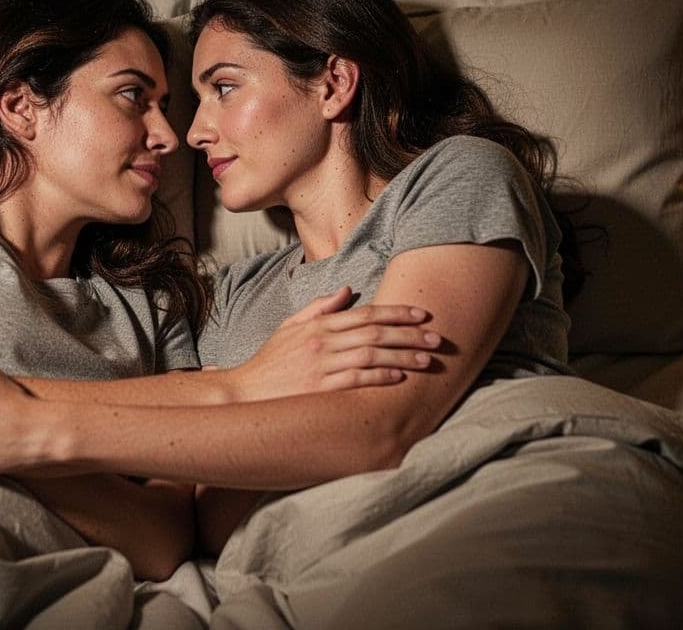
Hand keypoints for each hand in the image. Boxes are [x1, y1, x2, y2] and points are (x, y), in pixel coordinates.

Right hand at [226, 286, 440, 401]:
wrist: (245, 393)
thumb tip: (347, 289)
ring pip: (371, 354)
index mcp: (319, 326)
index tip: (422, 314)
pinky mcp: (320, 390)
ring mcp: (321, 366)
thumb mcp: (290, 327)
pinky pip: (356, 379)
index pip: (365, 313)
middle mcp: (322, 342)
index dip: (396, 313)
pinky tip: (399, 376)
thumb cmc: (270, 362)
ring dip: (402, 356)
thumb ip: (319, 307)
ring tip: (427, 360)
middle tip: (437, 338)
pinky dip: (379, 376)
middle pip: (374, 332)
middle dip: (409, 334)